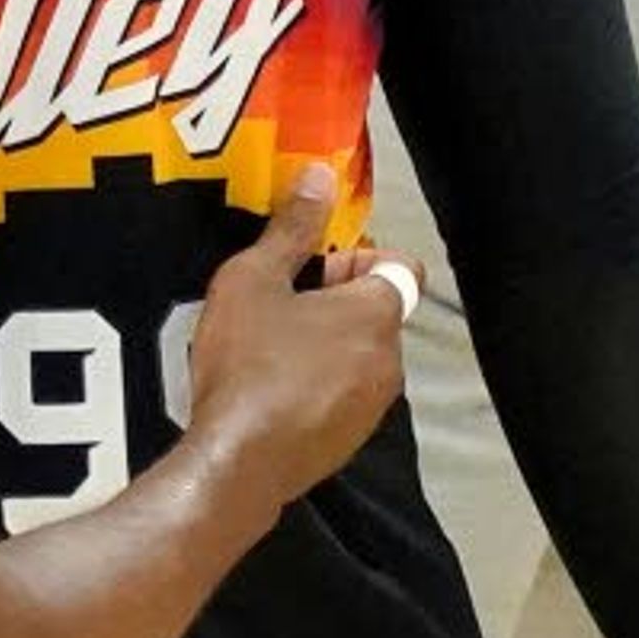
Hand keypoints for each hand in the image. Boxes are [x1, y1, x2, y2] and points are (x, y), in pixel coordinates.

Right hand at [179, 166, 414, 505]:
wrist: (238, 461)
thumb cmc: (247, 365)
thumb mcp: (254, 280)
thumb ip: (292, 228)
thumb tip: (321, 176)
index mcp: (376, 313)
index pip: (400, 264)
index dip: (357, 255)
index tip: (312, 265)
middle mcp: (390, 359)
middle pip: (376, 310)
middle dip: (333, 300)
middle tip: (278, 304)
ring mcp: (374, 405)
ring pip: (359, 355)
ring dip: (325, 344)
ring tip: (267, 349)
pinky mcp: (350, 439)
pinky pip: (343, 395)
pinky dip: (317, 386)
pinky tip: (269, 390)